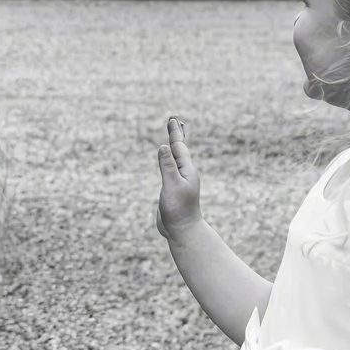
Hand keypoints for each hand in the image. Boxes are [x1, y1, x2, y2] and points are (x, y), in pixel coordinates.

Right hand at [156, 117, 202, 238]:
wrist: (182, 231)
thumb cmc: (179, 209)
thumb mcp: (172, 185)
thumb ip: (167, 166)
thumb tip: (163, 146)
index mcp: (187, 170)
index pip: (179, 146)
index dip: (174, 132)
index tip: (173, 118)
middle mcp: (185, 173)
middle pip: (179, 150)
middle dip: (176, 135)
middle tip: (175, 121)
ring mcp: (179, 182)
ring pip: (175, 160)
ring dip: (172, 148)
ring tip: (172, 140)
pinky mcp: (172, 190)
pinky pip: (170, 170)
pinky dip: (168, 162)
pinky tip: (168, 163)